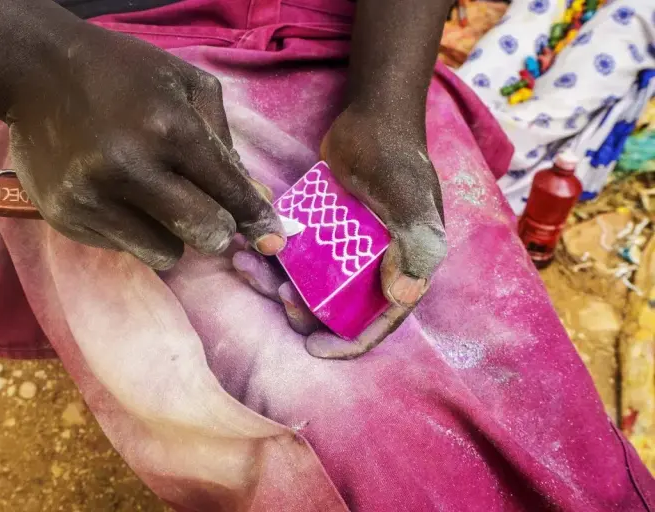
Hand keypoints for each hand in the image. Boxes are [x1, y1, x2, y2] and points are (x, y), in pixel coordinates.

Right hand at [7, 23, 283, 268]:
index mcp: (169, 128)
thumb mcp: (187, 85)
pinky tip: (118, 195)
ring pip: (166, 254)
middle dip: (216, 228)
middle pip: (204, 234)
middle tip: (207, 212)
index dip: (257, 220)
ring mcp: (93, 198)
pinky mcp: (66, 217)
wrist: (35, 69)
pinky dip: (133, 231)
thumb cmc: (123, 73)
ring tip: (154, 199)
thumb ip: (225, 142)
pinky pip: (125, 248)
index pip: (229, 192)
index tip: (273, 239)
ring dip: (173, 234)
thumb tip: (253, 200)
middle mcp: (130, 169)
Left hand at [234, 104, 446, 358]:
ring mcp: (346, 252)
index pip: (378, 324)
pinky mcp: (322, 233)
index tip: (311, 347)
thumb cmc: (395, 159)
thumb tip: (401, 295)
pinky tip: (245, 251)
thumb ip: (414, 246)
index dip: (346, 344)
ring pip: (309, 286)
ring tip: (248, 267)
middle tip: (279, 293)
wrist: (373, 118)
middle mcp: (375, 268)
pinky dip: (271, 259)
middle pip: (336, 311)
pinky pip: (295, 258)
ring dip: (277, 285)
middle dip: (304, 313)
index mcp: (404, 271)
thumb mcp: (410, 202)